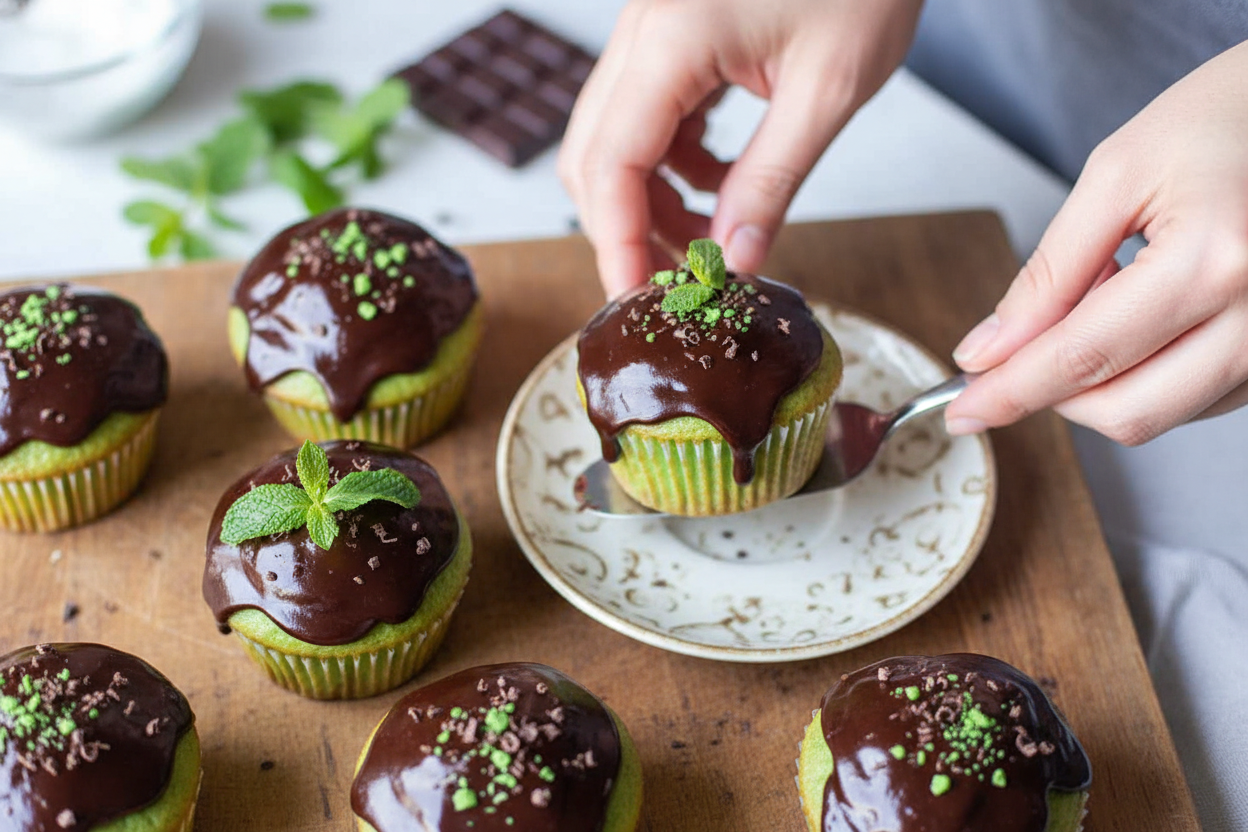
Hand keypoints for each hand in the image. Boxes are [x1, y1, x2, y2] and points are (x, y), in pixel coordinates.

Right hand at [559, 0, 923, 296]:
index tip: (636, 304)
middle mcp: (644, 29)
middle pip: (593, 156)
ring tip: (709, 240)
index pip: (610, 166)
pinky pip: (646, 114)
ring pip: (613, 138)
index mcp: (674, 39)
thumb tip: (733, 260)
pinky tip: (722, 182)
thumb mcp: (830, 89)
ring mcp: (651, 28)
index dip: (616, 245)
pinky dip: (671, 162)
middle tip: (675, 283)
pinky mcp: (671, 32)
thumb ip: (773, 180)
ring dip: (648, 199)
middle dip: (625, 228)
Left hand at [947, 41, 1247, 444]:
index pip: (1083, 357)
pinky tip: (1139, 314)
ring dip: (1099, 381)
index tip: (961, 409)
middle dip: (1052, 394)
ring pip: (1157, 417)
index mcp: (1214, 259)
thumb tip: (986, 352)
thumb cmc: (1215, 124)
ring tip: (1101, 297)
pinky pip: (1191, 401)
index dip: (1010, 391)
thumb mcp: (1114, 176)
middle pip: (1123, 410)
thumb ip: (1046, 275)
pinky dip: (1142, 376)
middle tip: (1016, 350)